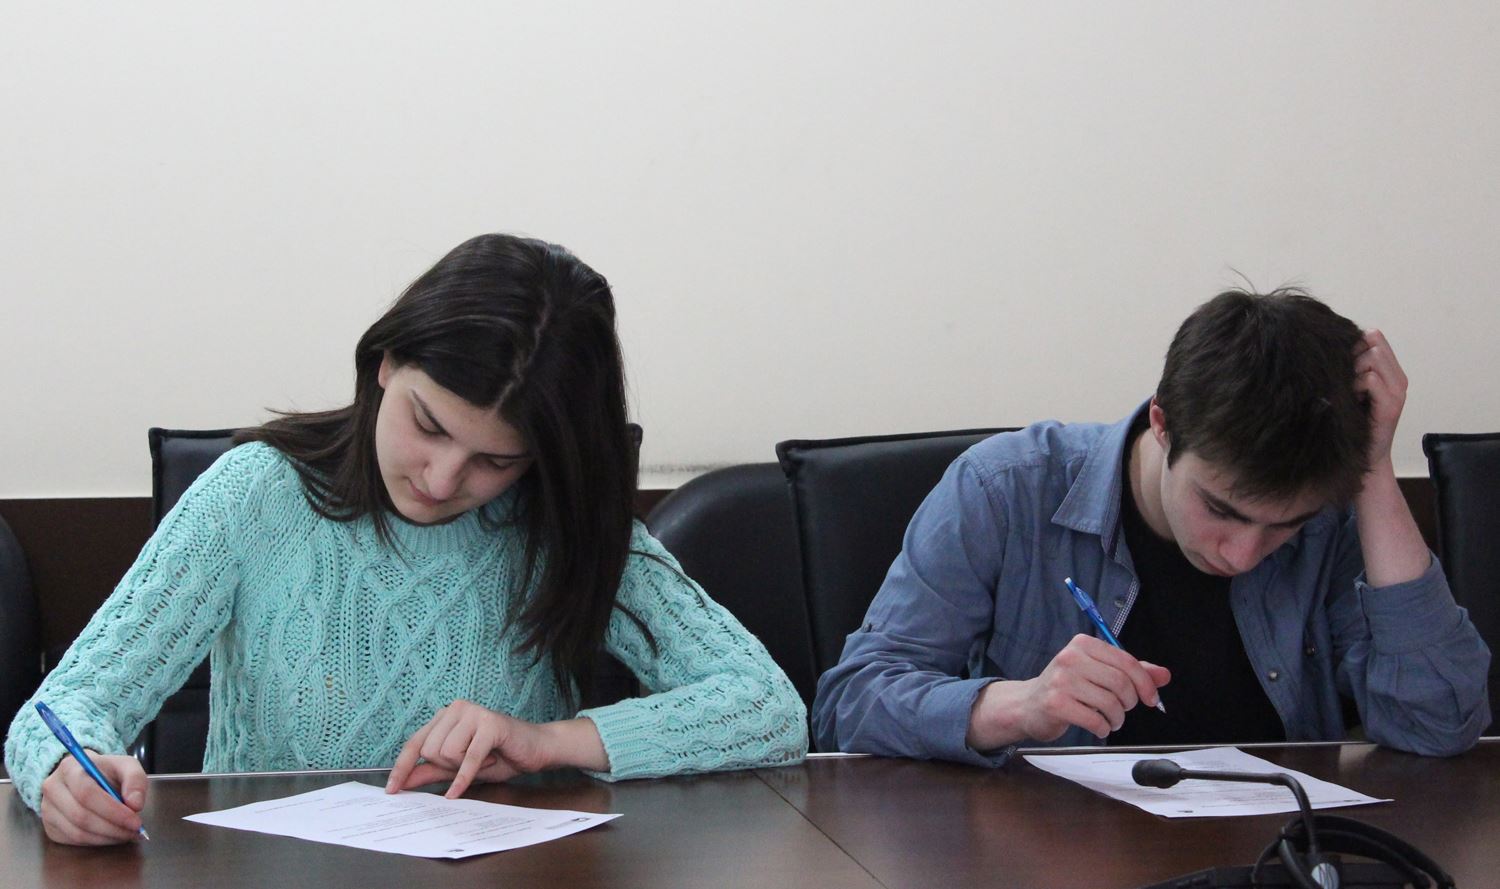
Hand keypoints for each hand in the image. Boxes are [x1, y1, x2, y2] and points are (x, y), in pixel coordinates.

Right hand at [40, 751, 147, 845]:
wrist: (85, 776)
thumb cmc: (106, 771)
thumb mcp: (125, 765)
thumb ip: (135, 779)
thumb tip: (135, 804)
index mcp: (70, 768)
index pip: (87, 793)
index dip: (113, 811)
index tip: (135, 821)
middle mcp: (53, 789)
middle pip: (80, 816)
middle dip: (112, 828)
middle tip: (135, 831)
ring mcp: (47, 810)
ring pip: (76, 833)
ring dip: (106, 838)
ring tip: (127, 834)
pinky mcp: (49, 827)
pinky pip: (73, 841)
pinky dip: (96, 842)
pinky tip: (112, 836)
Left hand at [385, 700, 552, 798]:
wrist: (537, 749)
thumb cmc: (500, 755)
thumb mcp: (459, 767)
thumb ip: (431, 771)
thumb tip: (404, 781)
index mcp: (445, 716)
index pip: (414, 743)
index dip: (402, 767)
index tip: (392, 790)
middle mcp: (456, 709)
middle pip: (430, 751)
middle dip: (449, 766)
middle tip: (472, 762)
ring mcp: (473, 713)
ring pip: (447, 753)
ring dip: (464, 767)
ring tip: (484, 758)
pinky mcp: (490, 724)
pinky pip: (468, 758)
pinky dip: (463, 778)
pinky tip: (457, 793)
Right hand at [968, 634, 1170, 748]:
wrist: (1028, 705)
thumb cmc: (1066, 687)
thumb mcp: (1098, 672)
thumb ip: (1131, 672)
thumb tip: (1163, 676)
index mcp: (1083, 644)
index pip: (1125, 661)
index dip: (1145, 683)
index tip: (1151, 698)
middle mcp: (1070, 658)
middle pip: (1120, 683)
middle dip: (1129, 702)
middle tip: (1123, 710)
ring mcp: (1061, 681)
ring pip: (1110, 703)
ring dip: (1117, 719)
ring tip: (1110, 720)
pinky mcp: (1056, 704)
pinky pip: (1095, 720)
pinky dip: (1103, 728)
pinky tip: (1098, 726)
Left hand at [1353, 329, 1407, 473]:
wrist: (1366, 457)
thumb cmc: (1353, 421)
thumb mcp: (1351, 389)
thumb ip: (1350, 367)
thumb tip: (1329, 344)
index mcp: (1391, 371)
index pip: (1374, 336)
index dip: (1354, 342)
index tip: (1342, 362)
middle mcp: (1399, 378)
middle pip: (1373, 341)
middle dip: (1352, 354)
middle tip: (1343, 377)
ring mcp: (1398, 391)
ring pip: (1372, 357)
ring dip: (1353, 369)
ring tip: (1347, 389)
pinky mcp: (1391, 406)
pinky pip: (1370, 379)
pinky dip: (1355, 385)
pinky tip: (1351, 398)